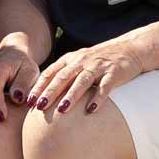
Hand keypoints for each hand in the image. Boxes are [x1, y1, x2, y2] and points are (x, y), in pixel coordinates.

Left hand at [25, 38, 144, 119]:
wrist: (129, 49)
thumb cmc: (99, 61)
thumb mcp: (79, 63)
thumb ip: (63, 75)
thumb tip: (42, 96)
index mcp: (71, 59)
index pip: (50, 73)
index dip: (39, 87)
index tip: (28, 101)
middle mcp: (82, 61)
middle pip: (63, 77)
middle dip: (50, 92)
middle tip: (39, 107)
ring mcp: (98, 66)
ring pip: (82, 81)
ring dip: (71, 95)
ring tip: (62, 110)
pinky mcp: (114, 72)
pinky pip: (105, 86)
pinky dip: (98, 98)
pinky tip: (91, 109)